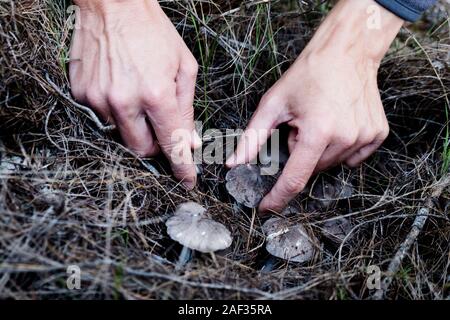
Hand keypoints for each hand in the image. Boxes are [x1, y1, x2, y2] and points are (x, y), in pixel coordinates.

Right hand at [70, 0, 200, 188]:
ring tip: (138, 96)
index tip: (187, 181)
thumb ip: (187, 108)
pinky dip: (115, 112)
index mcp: (156, 94)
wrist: (113, 4)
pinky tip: (120, 88)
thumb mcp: (184, 67)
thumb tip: (190, 141)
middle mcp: (125, 102)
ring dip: (134, 126)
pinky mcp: (82, 94)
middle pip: (141, 150)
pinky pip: (102, 118)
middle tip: (159, 127)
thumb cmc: (154, 32)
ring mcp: (99, 99)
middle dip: (155, 146)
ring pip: (120, 135)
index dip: (182, 167)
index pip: (171, 144)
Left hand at [227, 0, 403, 212]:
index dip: (278, 196)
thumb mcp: (274, 103)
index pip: (294, 179)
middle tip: (300, 127)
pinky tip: (337, 125)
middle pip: (312, 168)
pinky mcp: (377, 134)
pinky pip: (353, 157)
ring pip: (331, 163)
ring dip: (319, 151)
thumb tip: (234, 164)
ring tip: (319, 121)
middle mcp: (345, 138)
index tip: (267, 206)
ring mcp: (364, 137)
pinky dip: (340, 148)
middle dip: (299, 154)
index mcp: (318, 132)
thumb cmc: (308, 74)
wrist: (346, 52)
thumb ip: (253, 137)